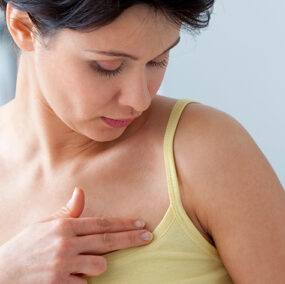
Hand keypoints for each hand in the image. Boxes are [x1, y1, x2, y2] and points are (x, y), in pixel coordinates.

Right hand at [0, 187, 152, 283]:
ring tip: (82, 263)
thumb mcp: (46, 225)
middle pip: (107, 242)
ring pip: (99, 265)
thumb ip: (67, 211)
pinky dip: (81, 281)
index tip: (140, 224)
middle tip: (148, 237)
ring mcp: (63, 266)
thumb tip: (80, 191)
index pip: (101, 224)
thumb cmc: (27, 246)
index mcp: (64, 226)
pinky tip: (68, 277)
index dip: (123, 224)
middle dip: (131, 239)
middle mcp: (66, 244)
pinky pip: (84, 283)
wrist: (3, 272)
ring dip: (98, 265)